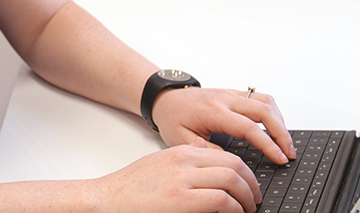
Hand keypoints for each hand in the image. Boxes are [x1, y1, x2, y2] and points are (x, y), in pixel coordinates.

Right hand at [94, 138, 261, 212]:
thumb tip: (209, 158)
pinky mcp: (181, 201)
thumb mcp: (160, 164)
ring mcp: (184, 181)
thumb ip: (185, 161)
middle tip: (254, 199)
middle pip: (234, 165)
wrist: (105, 200)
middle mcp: (185, 162)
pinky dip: (234, 209)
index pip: (226, 155)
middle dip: (251, 184)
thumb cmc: (130, 189)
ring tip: (247, 210)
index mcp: (181, 153)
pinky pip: (221, 200)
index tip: (249, 185)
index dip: (245, 172)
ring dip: (246, 198)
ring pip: (232, 181)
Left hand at [152, 87, 295, 164]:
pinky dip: (273, 112)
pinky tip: (276, 126)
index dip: (268, 143)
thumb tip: (230, 162)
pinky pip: (260, 98)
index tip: (280, 158)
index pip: (248, 127)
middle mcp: (225, 98)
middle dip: (282, 133)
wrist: (165, 98)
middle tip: (289, 153)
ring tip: (285, 142)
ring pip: (266, 101)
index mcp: (213, 111)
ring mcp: (231, 93)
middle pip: (264, 110)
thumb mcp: (181, 140)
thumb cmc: (171, 117)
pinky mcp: (234, 93)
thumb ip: (206, 150)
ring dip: (280, 121)